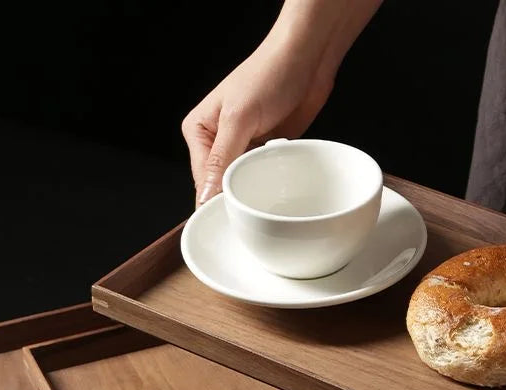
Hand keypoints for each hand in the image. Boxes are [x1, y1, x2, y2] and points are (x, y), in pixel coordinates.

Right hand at [181, 35, 333, 205]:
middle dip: (237, 193)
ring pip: (242, 183)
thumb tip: (205, 194)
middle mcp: (217, 141)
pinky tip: (277, 176)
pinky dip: (269, 180)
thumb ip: (221, 159)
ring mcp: (242, 148)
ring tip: (266, 185)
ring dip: (255, 188)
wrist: (306, 61)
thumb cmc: (269, 75)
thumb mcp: (238, 118)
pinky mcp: (264, 151)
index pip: (201, 178)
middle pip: (221, 184)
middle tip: (251, 203)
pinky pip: (262, 177)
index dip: (215, 197)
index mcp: (199, 130)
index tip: (231, 213)